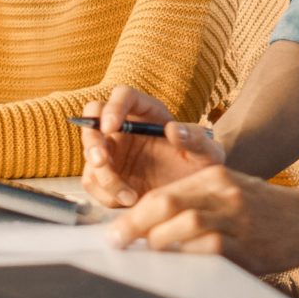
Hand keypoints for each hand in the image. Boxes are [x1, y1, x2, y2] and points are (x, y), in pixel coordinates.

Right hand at [78, 86, 221, 206]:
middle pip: (93, 116)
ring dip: (102, 174)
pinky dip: (105, 193)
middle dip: (92, 138)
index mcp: (148, 113)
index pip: (123, 96)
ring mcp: (113, 151)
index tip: (112, 126)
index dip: (113, 107)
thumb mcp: (208, 154)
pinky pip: (93, 180)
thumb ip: (195, 139)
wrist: (194, 201)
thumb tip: (173, 129)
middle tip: (102, 160)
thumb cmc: (201, 169)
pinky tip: (129, 200)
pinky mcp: (107, 175)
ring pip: (90, 153)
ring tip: (128, 195)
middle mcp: (125, 127)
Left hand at [107, 164, 298, 276]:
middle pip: (167, 203)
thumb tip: (151, 227)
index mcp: (214, 177)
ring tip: (149, 256)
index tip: (115, 231)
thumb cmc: (266, 208)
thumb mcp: (229, 190)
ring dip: (160, 242)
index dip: (134, 213)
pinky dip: (191, 256)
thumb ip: (195, 201)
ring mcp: (238, 217)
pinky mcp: (250, 244)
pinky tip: (181, 265)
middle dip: (135, 226)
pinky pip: (212, 249)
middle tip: (117, 243)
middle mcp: (223, 192)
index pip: (163, 193)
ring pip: (186, 224)